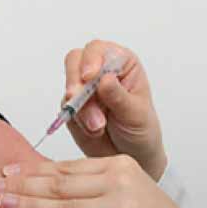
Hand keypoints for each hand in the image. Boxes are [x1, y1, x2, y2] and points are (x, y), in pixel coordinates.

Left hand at [0, 154, 206, 207]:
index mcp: (121, 166)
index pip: (66, 167)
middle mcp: (120, 182)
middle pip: (59, 183)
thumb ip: (95, 189)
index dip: (31, 170)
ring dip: (25, 204)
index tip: (5, 170)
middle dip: (20, 184)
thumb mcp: (131, 196)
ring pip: (61, 205)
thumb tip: (47, 190)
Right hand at [63, 40, 166, 179]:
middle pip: (76, 60)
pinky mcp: (73, 108)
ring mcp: (85, 89)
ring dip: (79, 107)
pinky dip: (77, 120)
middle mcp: (101, 72)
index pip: (99, 50)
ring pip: (69, 86)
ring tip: (97, 126)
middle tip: (78, 99)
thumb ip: (119, 97)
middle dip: (76, 81)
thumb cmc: (141, 130)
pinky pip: (65, 108)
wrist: (133, 157)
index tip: (90, 76)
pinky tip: (93, 130)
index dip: (92, 59)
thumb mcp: (136, 114)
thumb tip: (105, 79)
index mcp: (122, 64)